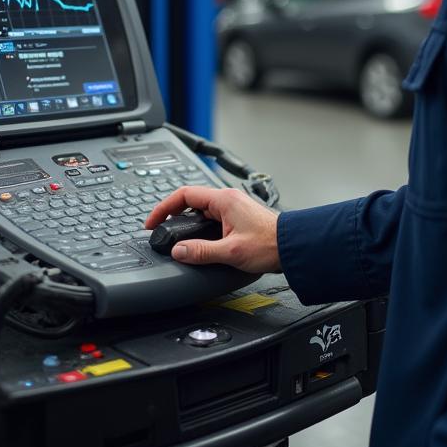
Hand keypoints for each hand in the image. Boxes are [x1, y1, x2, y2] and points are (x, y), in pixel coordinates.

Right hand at [144, 186, 280, 273]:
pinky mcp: (238, 217)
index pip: (184, 195)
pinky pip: (212, 218)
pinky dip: (200, 227)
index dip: (163, 207)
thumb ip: (201, 251)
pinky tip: (198, 240)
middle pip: (191, 201)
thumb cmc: (269, 244)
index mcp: (223, 200)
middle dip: (172, 215)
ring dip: (187, 222)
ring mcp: (233, 207)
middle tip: (160, 230)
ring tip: (176, 237)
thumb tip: (178, 251)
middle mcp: (228, 199)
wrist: (293, 246)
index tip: (152, 222)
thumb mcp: (231, 252)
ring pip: (202, 210)